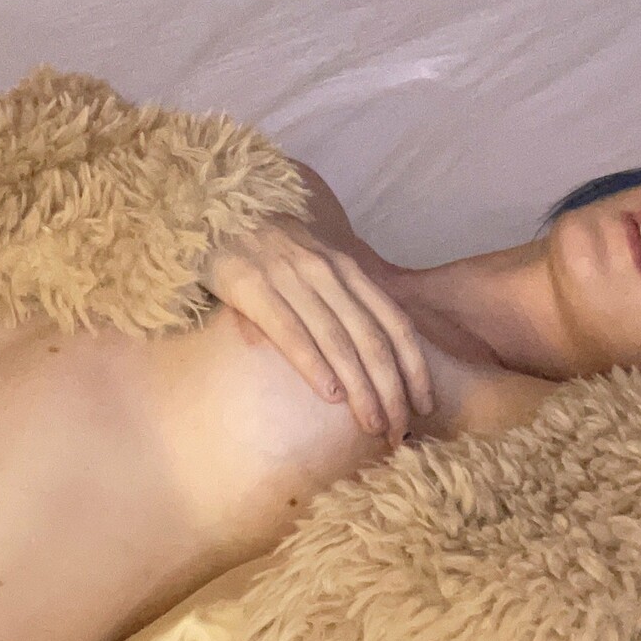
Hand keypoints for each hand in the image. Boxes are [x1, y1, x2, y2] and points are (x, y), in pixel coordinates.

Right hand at [200, 217, 435, 446]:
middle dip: (392, 389)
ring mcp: (290, 278)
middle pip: (373, 339)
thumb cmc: (269, 248)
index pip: (395, 322)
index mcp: (347, 268)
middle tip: (400, 430)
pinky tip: (330, 395)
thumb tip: (369, 356)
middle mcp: (327, 272)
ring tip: (372, 424)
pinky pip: (290, 332)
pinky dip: (314, 365)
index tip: (425, 405)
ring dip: (360, 388)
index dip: (414, 366)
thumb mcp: (315, 263)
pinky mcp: (252, 287)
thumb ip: (341, 300)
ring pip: (338, 341)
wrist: (215, 209)